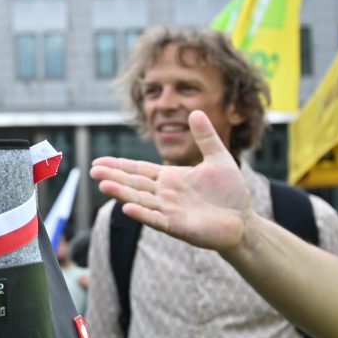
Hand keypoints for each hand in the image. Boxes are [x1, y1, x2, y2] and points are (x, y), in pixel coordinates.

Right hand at [88, 110, 253, 251]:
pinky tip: (127, 207)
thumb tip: (196, 111)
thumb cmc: (231, 192)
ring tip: (103, 185)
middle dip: (113, 177)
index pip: (139, 170)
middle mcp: (165, 194)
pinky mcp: (177, 226)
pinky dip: (142, 214)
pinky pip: (156, 219)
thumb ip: (206, 137)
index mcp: (170, 178)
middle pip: (134, 184)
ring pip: (140, 200)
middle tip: (92, 170)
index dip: (119, 165)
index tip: (98, 162)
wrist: (245, 221)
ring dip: (121, 193)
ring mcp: (169, 210)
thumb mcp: (219, 158)